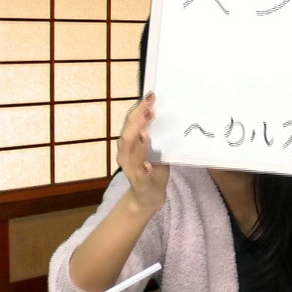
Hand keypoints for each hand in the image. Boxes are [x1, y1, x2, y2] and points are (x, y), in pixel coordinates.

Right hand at [117, 92, 169, 211]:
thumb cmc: (151, 168)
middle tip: (150, 109)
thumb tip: (166, 111)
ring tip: (146, 133)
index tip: (150, 96)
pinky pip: (139, 175)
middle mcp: (125, 155)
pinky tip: (147, 164)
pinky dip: (143, 169)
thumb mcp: (154, 148)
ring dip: (139, 143)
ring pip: (131, 154)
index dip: (138, 108)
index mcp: (129, 143)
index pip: (131, 122)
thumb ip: (156, 134)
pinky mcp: (139, 183)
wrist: (148, 196)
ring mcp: (131, 169)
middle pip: (128, 135)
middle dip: (138, 121)